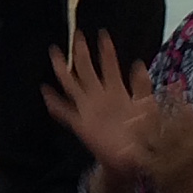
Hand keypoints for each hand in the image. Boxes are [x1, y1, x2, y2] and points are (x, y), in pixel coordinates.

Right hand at [40, 32, 170, 185]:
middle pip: (87, 70)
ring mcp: (89, 109)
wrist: (135, 158)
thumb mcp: (147, 106)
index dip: (106, 50)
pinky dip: (55, 103)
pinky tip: (45, 92)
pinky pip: (65, 112)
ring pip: (72, 85)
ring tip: (54, 53)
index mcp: (117, 91)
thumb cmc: (144, 133)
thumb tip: (138, 63)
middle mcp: (100, 97)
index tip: (102, 33)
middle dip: (81, 52)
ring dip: (63, 69)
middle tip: (77, 34)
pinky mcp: (81, 125)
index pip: (110, 66)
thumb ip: (141, 86)